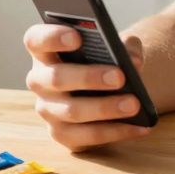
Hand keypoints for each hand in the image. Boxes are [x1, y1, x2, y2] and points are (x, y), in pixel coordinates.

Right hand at [23, 24, 151, 150]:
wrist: (110, 88)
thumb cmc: (106, 60)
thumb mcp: (116, 47)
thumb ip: (126, 47)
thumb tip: (134, 62)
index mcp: (45, 51)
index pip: (36, 40)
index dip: (52, 37)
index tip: (77, 37)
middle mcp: (40, 80)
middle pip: (56, 78)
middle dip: (89, 77)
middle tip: (120, 77)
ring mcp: (48, 109)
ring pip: (72, 111)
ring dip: (105, 108)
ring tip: (134, 104)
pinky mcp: (62, 134)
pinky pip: (86, 136)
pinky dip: (116, 132)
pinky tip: (139, 126)